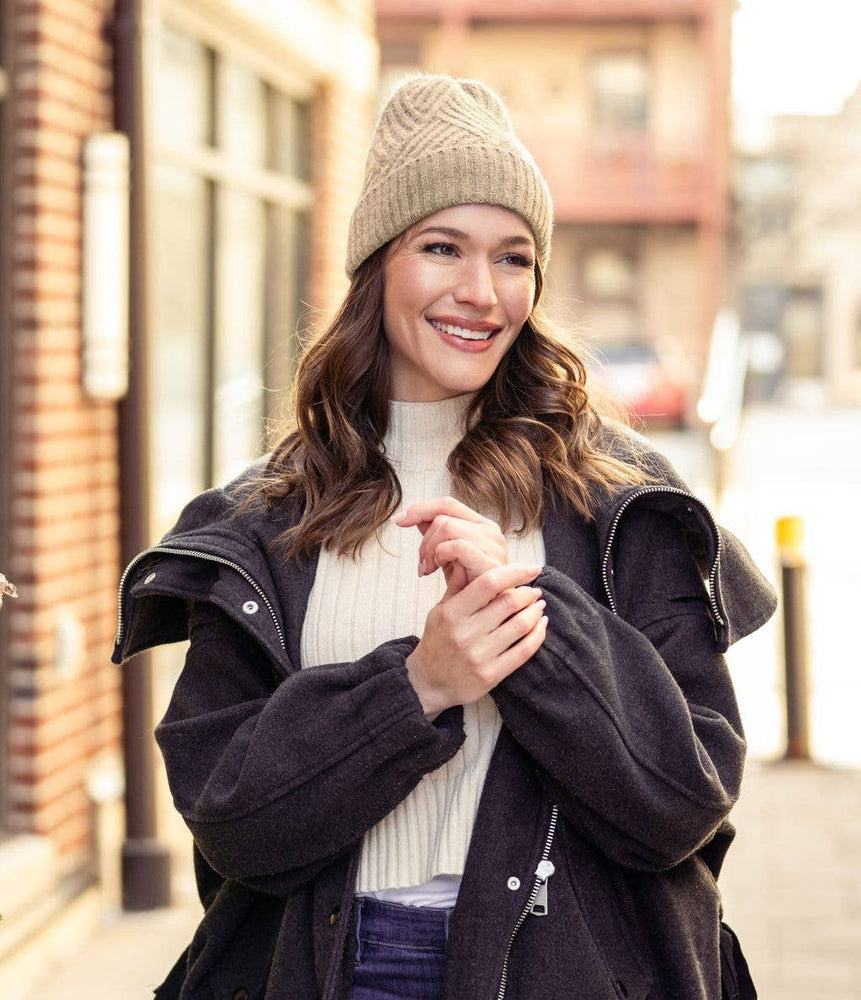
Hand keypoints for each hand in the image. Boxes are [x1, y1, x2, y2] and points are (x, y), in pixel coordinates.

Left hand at [393, 497, 507, 596]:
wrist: (485, 613)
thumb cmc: (468, 587)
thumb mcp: (447, 557)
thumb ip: (435, 535)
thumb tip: (412, 516)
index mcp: (481, 525)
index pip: (446, 504)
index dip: (419, 509)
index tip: (398, 520)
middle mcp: (490, 531)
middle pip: (442, 516)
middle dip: (423, 541)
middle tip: (422, 566)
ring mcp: (493, 545)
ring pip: (446, 527)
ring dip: (429, 550)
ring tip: (428, 570)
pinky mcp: (490, 562)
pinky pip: (457, 546)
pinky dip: (441, 555)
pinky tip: (438, 570)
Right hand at [405, 563, 546, 719]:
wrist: (428, 683)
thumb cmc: (436, 642)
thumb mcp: (439, 611)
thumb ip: (456, 587)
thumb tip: (466, 561)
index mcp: (452, 613)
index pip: (488, 583)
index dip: (514, 573)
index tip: (531, 568)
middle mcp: (465, 633)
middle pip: (508, 603)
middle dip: (528, 593)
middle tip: (535, 591)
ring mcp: (478, 655)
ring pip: (520, 626)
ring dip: (535, 612)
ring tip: (539, 606)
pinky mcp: (491, 675)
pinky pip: (523, 651)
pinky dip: (538, 635)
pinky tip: (541, 626)